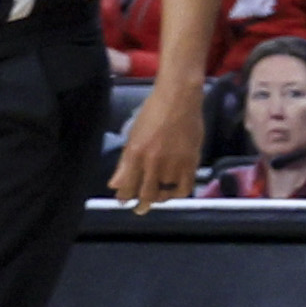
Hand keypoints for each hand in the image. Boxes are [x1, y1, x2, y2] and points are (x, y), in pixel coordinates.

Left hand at [107, 79, 207, 209]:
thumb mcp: (132, 136)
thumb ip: (124, 163)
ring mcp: (174, 163)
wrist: (179, 98)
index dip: (124, 197)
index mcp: (136, 154)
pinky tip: (173, 190)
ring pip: (165, 193)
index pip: (127, 187)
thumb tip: (114, 185)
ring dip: (159, 197)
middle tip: (140, 208)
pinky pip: (184, 188)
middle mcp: (154, 162)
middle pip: (146, 194)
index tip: (124, 200)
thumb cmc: (153, 112)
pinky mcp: (191, 162)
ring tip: (158, 195)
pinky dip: (177, 194)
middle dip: (141, 204)